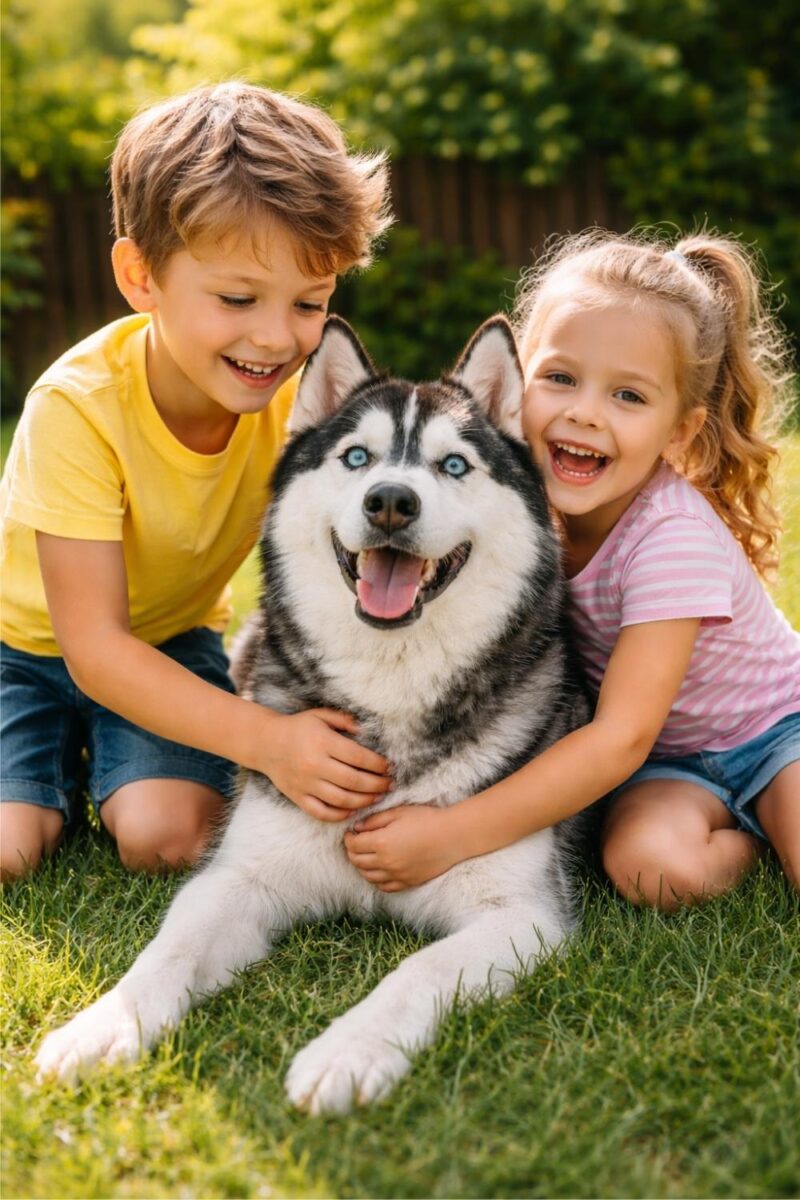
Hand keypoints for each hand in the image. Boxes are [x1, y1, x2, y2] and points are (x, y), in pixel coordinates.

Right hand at [261, 708, 390, 821]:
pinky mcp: (298, 797)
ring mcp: (305, 783)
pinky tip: (352, 811)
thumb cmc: (298, 727)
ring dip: (364, 801)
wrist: (265, 743)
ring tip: (377, 798)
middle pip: (354, 781)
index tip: (389, 767)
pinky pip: (321, 813)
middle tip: (389, 785)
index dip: (378, 764)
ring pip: (341, 800)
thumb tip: (365, 731)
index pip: (358, 757)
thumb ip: (344, 720)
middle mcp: (314, 764)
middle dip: (377, 785)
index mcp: (323, 742)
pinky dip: (339, 815)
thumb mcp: (320, 715)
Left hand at [344, 805, 458, 890]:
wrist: (453, 836)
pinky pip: (384, 887)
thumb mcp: (398, 812)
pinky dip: (376, 879)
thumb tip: (357, 828)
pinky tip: (379, 870)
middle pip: (357, 862)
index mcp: (381, 842)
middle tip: (356, 843)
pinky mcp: (407, 882)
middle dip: (352, 851)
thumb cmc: (427, 820)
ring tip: (366, 856)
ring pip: (368, 876)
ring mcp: (397, 875)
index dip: (348, 838)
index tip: (351, 833)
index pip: (353, 845)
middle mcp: (386, 862)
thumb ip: (374, 821)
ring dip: (362, 866)